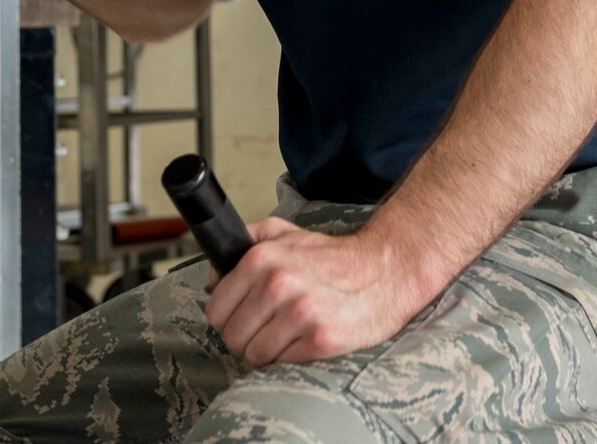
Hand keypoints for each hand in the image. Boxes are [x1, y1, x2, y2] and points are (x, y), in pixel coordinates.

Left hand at [204, 217, 435, 365]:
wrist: (384, 271)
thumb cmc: (332, 257)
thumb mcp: (285, 233)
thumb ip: (245, 243)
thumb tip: (212, 280)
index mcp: (262, 259)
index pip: (215, 310)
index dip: (229, 316)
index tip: (247, 314)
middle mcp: (278, 284)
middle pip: (232, 337)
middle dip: (247, 336)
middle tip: (271, 324)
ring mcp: (300, 313)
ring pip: (254, 354)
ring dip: (269, 349)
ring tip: (291, 331)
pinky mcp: (320, 339)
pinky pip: (282, 362)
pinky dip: (292, 355)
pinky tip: (308, 335)